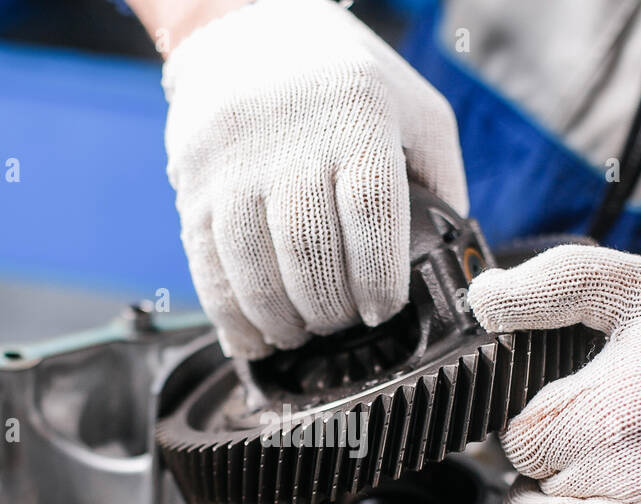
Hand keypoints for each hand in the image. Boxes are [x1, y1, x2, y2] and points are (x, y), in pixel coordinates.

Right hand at [160, 0, 467, 357]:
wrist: (247, 31)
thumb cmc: (344, 80)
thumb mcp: (413, 108)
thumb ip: (438, 179)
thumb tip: (446, 259)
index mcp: (358, 112)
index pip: (370, 211)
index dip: (377, 276)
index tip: (382, 310)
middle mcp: (290, 135)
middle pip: (309, 248)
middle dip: (330, 307)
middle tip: (341, 324)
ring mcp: (234, 162)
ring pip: (254, 265)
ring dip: (281, 318)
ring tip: (301, 332)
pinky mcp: (193, 183)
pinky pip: (206, 264)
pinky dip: (230, 313)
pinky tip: (253, 334)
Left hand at [468, 246, 640, 503]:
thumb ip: (558, 281)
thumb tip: (486, 299)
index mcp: (620, 404)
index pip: (519, 438)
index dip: (540, 429)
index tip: (580, 419)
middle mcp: (640, 472)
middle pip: (529, 495)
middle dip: (550, 477)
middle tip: (604, 455)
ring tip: (606, 494)